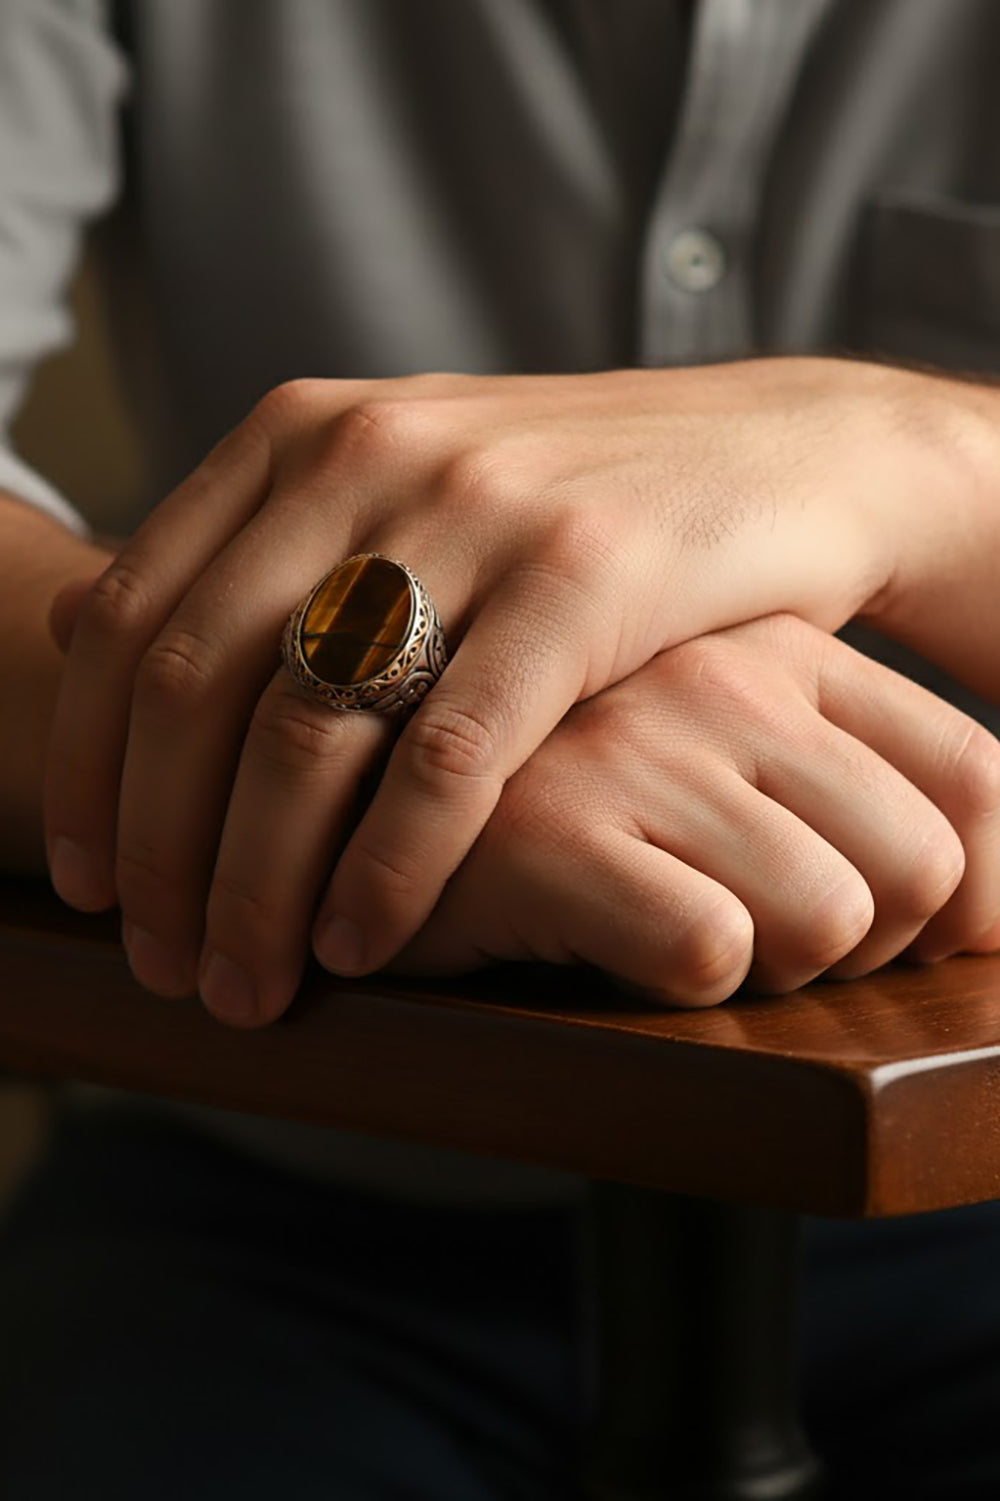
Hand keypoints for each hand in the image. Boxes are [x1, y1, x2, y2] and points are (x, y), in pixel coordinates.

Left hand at [42, 360, 976, 1023]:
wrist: (777, 454)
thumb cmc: (570, 499)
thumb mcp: (395, 485)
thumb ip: (247, 549)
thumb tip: (64, 619)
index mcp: (299, 433)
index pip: (136, 618)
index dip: (88, 768)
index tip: (86, 885)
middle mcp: (368, 453)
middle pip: (201, 688)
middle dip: (161, 854)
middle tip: (159, 966)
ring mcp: (477, 511)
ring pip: (310, 731)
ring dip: (257, 885)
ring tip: (244, 988)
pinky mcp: (585, 580)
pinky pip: (452, 756)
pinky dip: (392, 869)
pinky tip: (362, 948)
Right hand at [397, 615, 999, 1001]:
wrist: (374, 790)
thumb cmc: (567, 788)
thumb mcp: (724, 751)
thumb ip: (851, 787)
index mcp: (778, 645)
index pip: (980, 782)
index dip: (968, 898)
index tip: (897, 940)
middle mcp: (722, 674)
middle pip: (922, 869)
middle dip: (854, 948)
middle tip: (749, 940)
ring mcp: (637, 740)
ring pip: (830, 916)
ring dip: (761, 971)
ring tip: (658, 936)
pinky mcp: (550, 824)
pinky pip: (711, 948)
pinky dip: (674, 981)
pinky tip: (593, 945)